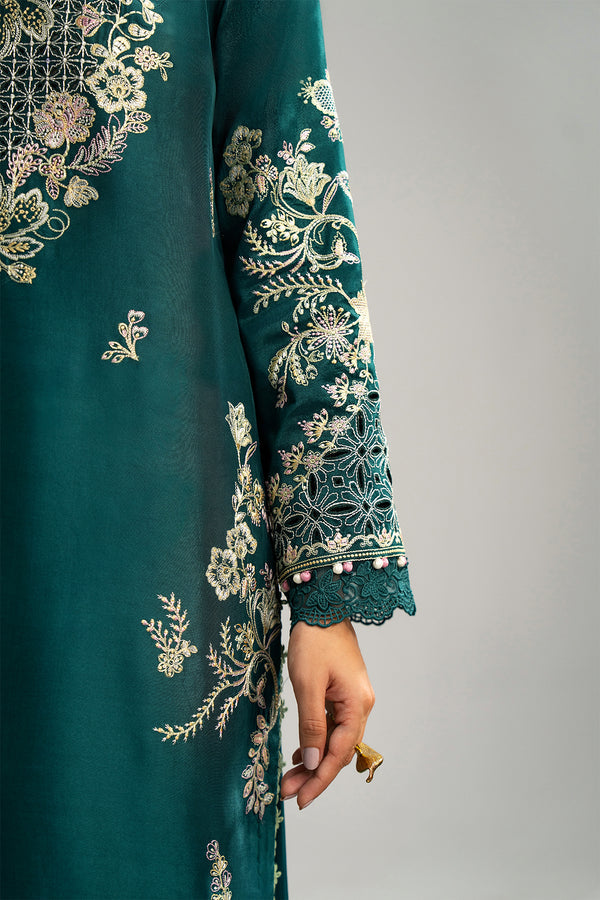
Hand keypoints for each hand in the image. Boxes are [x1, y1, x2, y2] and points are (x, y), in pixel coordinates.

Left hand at [280, 618, 374, 809]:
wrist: (323, 605)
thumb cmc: (314, 641)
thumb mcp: (308, 685)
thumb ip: (312, 726)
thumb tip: (313, 763)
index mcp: (357, 705)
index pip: (338, 754)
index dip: (319, 780)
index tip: (299, 800)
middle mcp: (361, 705)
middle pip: (339, 751)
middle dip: (314, 774)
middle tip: (286, 793)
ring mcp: (353, 698)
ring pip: (335, 740)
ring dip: (313, 759)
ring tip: (289, 778)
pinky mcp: (344, 691)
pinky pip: (332, 725)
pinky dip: (317, 740)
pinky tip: (301, 753)